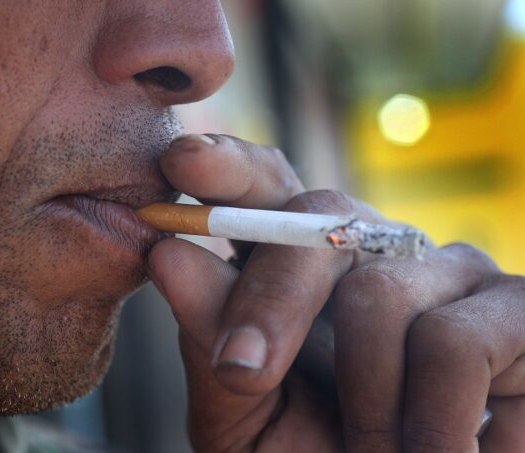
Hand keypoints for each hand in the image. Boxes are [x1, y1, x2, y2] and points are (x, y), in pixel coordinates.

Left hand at [146, 134, 524, 451]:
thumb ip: (210, 341)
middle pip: (315, 221)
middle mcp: (376, 252)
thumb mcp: (247, 415)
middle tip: (243, 375)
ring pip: (377, 294)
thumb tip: (168, 256)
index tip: (183, 162)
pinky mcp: (517, 309)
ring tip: (373, 449)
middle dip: (271, 303)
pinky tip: (440, 450)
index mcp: (304, 268)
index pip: (267, 189)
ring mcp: (449, 272)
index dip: (229, 167)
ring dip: (361, 401)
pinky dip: (429, 422)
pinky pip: (454, 342)